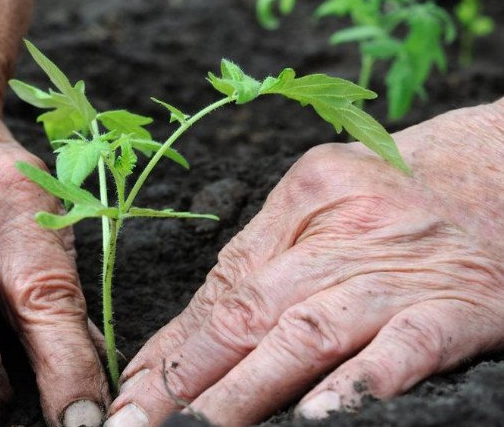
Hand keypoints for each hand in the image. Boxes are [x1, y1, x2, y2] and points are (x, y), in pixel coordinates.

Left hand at [105, 100, 503, 425]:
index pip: (222, 285)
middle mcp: (341, 232)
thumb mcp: (323, 202)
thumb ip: (263, 262)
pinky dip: (363, 382)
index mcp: (300, 199)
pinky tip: (322, 416)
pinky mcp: (460, 305)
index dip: (173, 346)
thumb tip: (186, 340)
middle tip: (139, 423)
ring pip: (309, 332)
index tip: (134, 392)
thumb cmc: (403, 192)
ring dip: (249, 390)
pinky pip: (406, 344)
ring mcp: (400, 270)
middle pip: (251, 311)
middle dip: (189, 378)